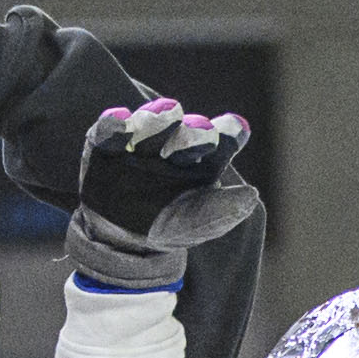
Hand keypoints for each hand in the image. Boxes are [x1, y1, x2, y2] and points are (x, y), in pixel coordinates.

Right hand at [68, 100, 260, 294]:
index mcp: (204, 158)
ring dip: (158, 118)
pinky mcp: (106, 144)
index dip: (230, 131)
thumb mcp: (198, 225)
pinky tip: (119, 118)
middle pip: (188, 129)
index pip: (222, 138)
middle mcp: (175, 142)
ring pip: (151, 122)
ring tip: (166, 114)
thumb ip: (225, 211)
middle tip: (200, 130)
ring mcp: (141, 140)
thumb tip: (252, 196)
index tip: (237, 129)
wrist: (121, 243)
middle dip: (194, 130)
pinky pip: (109, 130)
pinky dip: (113, 124)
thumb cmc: (169, 227)